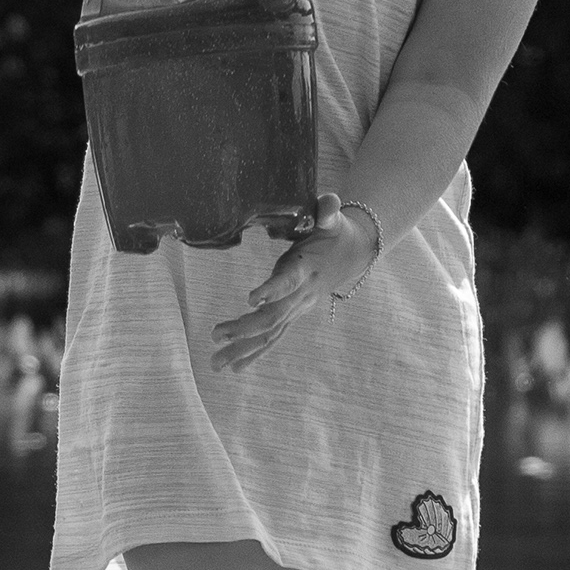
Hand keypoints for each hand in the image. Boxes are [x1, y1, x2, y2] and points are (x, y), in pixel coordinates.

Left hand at [209, 205, 382, 371]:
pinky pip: (273, 338)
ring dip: (243, 349)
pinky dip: (254, 353)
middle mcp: (302, 295)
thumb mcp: (333, 218)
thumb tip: (329, 201)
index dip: (272, 290)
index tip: (250, 299)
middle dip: (245, 329)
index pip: (289, 281)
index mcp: (307, 269)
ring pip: (271, 334)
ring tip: (216, 363)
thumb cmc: (336, 232)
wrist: (354, 254)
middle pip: (274, 317)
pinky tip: (234, 367)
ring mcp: (298, 308)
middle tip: (216, 335)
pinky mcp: (293, 314)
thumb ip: (328, 211)